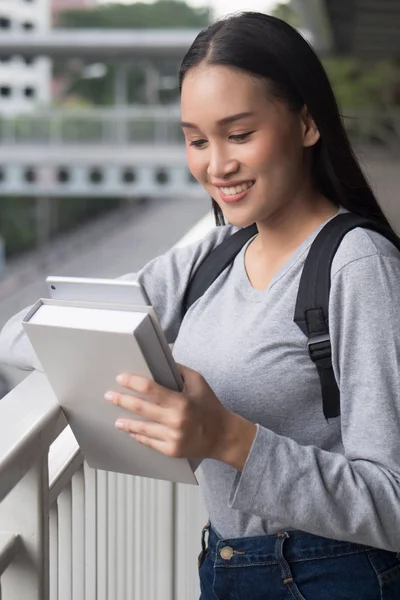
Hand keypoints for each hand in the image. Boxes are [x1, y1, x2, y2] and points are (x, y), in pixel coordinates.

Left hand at [104, 364, 256, 469]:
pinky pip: (149, 442)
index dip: (133, 382)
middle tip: (109, 395)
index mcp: (182, 402)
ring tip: (117, 419)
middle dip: (122, 400)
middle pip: (141, 408)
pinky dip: (138, 435)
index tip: (121, 378)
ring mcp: (172, 437)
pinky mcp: (171, 450)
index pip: (150, 389)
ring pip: (141, 428)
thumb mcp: (199, 382)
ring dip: (126, 422)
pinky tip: (132, 431)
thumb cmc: (210, 407)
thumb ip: (179, 371)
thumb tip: (160, 360)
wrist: (223, 436)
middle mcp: (175, 421)